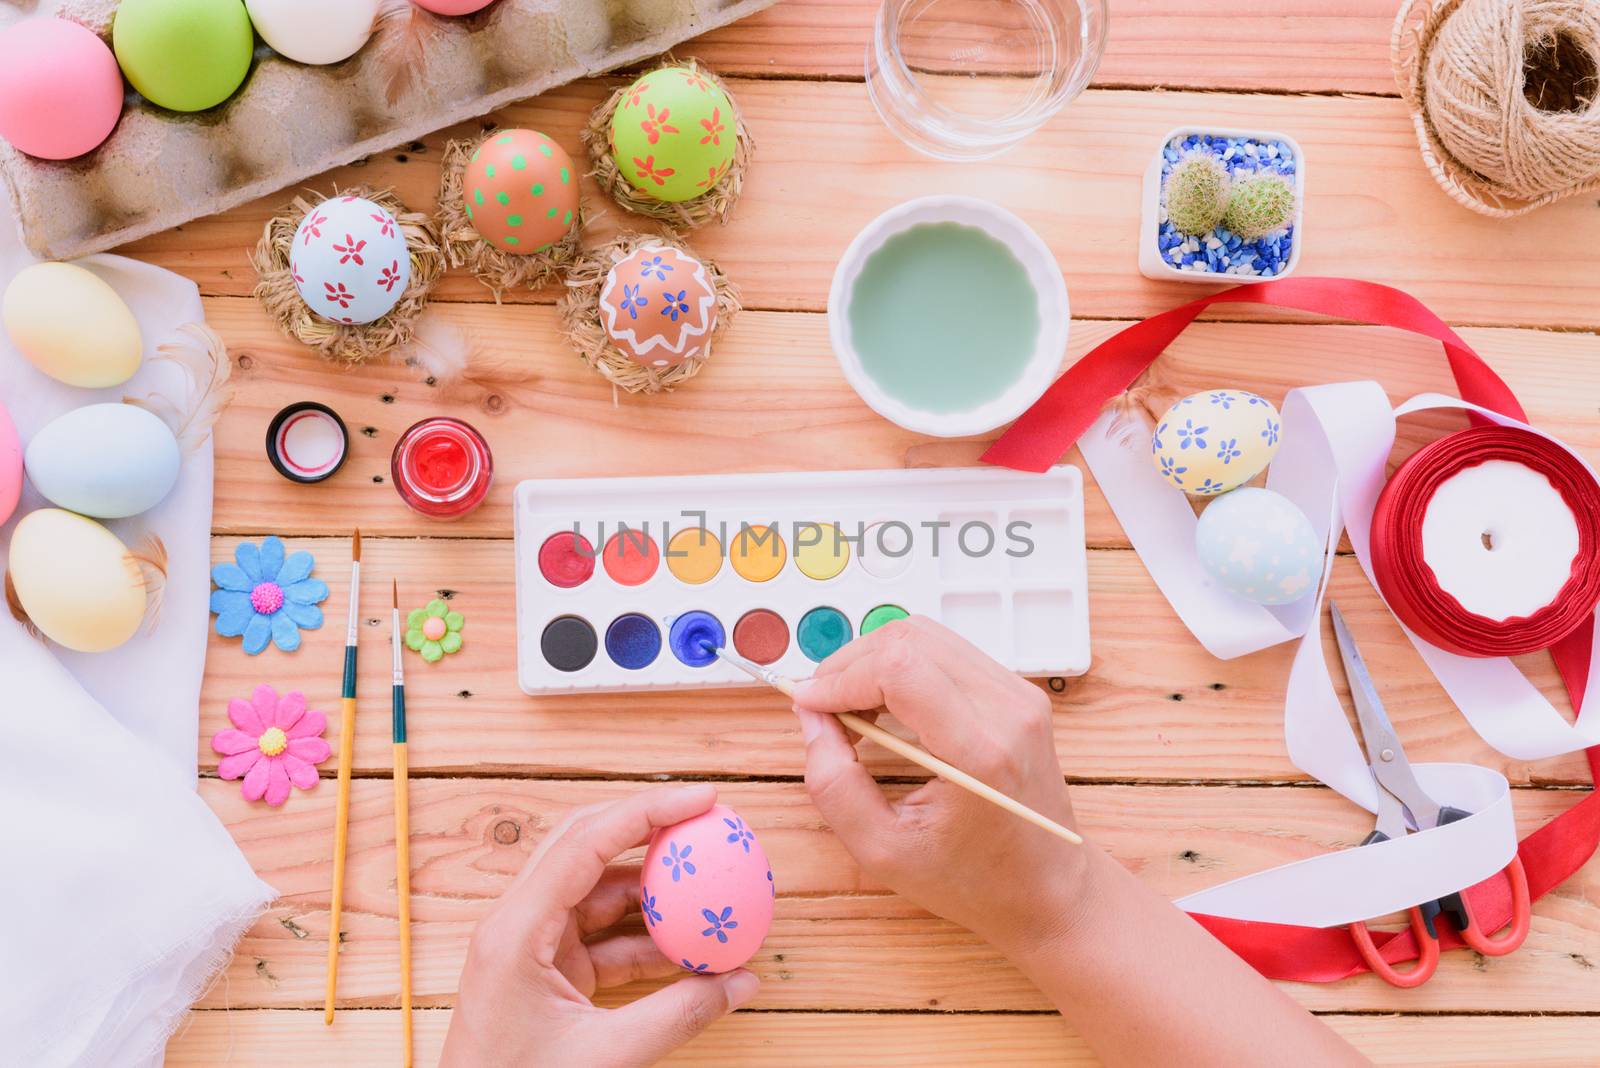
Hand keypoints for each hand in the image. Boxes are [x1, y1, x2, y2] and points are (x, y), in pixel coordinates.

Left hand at [442, 784, 759, 1067]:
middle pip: (588, 847)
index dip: (647, 810)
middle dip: (651, 831)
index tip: (703, 799)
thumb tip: (742, 983)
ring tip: (711, 894)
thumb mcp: (605, 1056)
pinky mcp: (545, 969)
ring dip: (656, 896)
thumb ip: (678, 1015)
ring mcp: (530, 944)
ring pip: (600, 893)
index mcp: (515, 930)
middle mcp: (517, 923)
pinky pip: (603, 936)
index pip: (585, 842)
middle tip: (708, 823)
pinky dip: (646, 940)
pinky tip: (691, 950)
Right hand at [792, 616, 1087, 956]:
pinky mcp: (1018, 693)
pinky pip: (947, 652)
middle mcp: (1008, 710)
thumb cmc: (973, 881)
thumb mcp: (883, 851)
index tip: (808, 703)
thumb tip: (810, 716)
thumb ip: (833, 784)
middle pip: (909, 639)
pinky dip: (903, 666)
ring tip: (851, 709)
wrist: (1051, 890)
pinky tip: (887, 708)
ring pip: (926, 635)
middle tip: (822, 708)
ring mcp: (1019, 695)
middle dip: (850, 665)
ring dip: (874, 662)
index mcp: (981, 752)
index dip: (841, 677)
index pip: (900, 668)